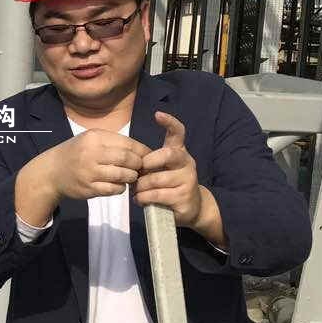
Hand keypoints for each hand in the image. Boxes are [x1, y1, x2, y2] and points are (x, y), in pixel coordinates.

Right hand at [44, 129, 149, 199]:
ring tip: (131, 176)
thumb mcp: (91, 139)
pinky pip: (114, 189)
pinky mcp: (89, 188)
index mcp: (95, 137)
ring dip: (131, 177)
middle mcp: (92, 153)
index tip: (149, 157)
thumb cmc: (76, 153)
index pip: (127, 143)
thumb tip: (143, 152)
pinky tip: (118, 185)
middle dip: (138, 165)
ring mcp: (90, 172)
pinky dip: (120, 188)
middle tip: (141, 168)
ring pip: (123, 175)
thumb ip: (114, 143)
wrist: (52, 171)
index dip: (142, 151)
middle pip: (127, 159)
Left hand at [135, 111, 225, 245]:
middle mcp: (186, 163)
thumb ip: (150, 162)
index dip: (169, 122)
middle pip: (167, 154)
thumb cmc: (170, 185)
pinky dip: (144, 198)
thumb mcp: (162, 170)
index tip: (158, 114)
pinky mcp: (184, 197)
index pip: (178, 133)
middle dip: (148, 163)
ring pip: (157, 179)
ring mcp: (188, 180)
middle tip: (138, 172)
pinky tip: (140, 200)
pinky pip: (157, 195)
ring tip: (136, 190)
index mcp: (179, 153)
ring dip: (141, 186)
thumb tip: (129, 161)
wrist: (192, 208)